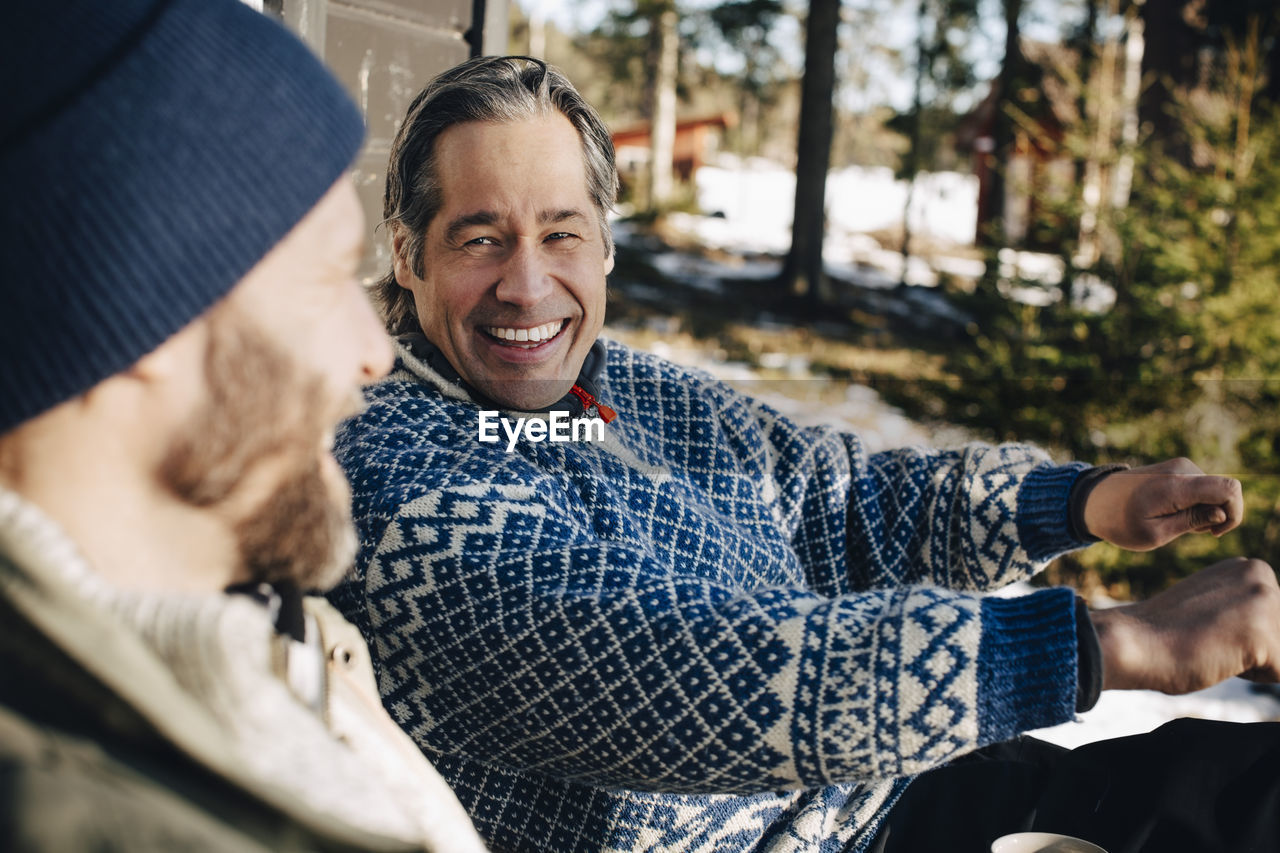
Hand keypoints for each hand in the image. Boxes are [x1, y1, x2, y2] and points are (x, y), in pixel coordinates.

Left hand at [1083, 458, 1242, 550]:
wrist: (1092, 500)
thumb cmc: (1118, 522)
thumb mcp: (1155, 534)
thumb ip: (1192, 522)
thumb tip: (1223, 514)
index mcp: (1175, 486)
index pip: (1229, 489)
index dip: (1234, 514)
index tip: (1214, 533)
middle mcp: (1181, 469)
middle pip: (1223, 492)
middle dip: (1214, 516)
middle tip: (1181, 530)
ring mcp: (1179, 466)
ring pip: (1212, 492)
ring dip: (1201, 511)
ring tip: (1170, 522)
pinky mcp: (1176, 468)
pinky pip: (1201, 487)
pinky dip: (1193, 504)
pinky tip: (1170, 513)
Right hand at [1092, 557, 1279, 693]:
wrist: (1130, 641)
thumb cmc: (1165, 633)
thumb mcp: (1216, 606)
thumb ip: (1246, 608)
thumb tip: (1267, 634)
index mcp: (1250, 568)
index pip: (1278, 621)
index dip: (1245, 636)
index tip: (1207, 625)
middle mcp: (1261, 574)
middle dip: (1255, 648)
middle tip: (1208, 636)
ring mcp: (1263, 601)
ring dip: (1252, 662)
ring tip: (1212, 645)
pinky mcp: (1263, 634)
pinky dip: (1250, 677)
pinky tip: (1216, 656)